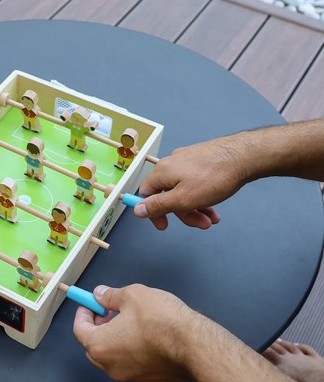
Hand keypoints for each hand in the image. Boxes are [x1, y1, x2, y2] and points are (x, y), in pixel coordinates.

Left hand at [73, 283, 196, 381]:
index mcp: (100, 345)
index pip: (79, 329)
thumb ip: (111, 296)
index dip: (83, 313)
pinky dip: (131, 351)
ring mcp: (129, 376)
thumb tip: (101, 295)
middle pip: (93, 346)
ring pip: (113, 357)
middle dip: (97, 328)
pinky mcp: (147, 380)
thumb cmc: (163, 322)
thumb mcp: (132, 296)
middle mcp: (110, 365)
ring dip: (114, 341)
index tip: (90, 304)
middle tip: (108, 312)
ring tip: (129, 323)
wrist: (193, 345)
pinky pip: (131, 365)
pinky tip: (145, 337)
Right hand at [132, 136, 251, 229]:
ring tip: (212, 219)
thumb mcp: (183, 199)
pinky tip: (214, 206)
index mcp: (162, 171)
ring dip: (196, 208)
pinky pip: (195, 184)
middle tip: (200, 224)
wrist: (244, 157)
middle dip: (183, 213)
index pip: (147, 193)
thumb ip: (158, 206)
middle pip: (168, 194)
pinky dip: (203, 197)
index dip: (153, 212)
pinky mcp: (201, 160)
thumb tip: (137, 210)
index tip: (164, 224)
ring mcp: (187, 161)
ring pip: (184, 191)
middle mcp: (172, 163)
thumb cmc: (216, 176)